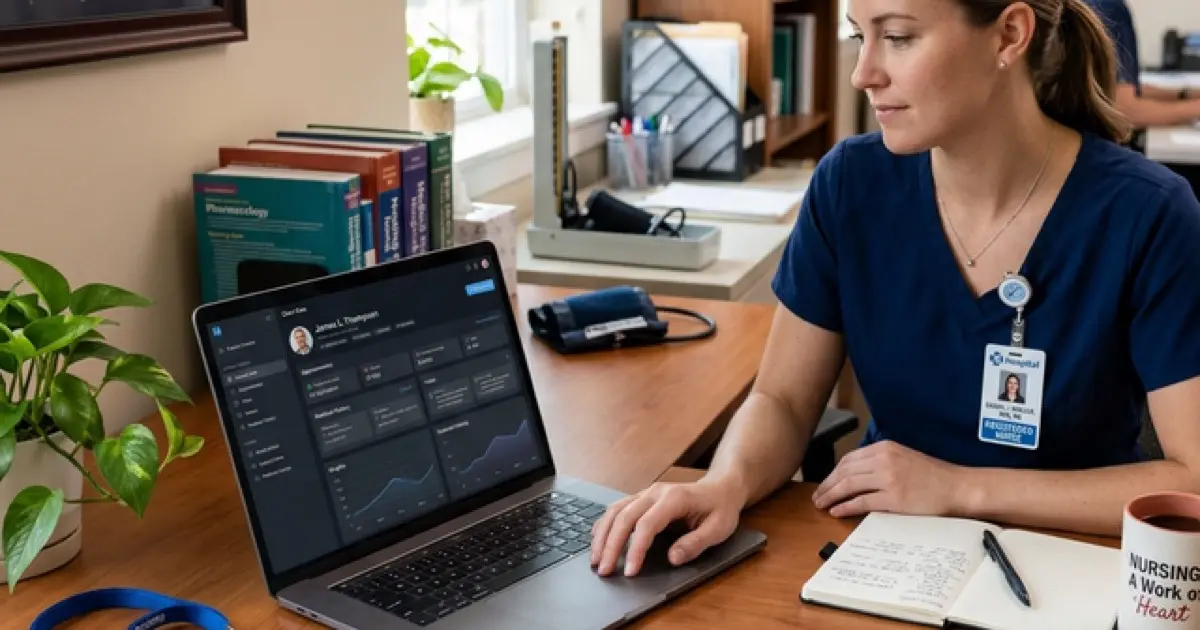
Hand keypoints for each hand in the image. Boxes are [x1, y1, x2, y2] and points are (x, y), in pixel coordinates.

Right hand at [590, 478, 742, 576]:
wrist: (720, 488)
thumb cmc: (720, 509)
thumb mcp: (718, 529)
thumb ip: (696, 543)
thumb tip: (672, 558)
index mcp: (674, 499)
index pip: (647, 525)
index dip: (636, 549)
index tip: (630, 571)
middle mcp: (655, 493)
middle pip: (624, 517)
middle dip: (611, 545)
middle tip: (604, 571)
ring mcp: (646, 493)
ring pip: (615, 511)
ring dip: (603, 536)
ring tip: (596, 560)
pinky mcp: (641, 498)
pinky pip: (617, 508)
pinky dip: (604, 524)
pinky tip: (597, 539)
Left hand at [811, 440, 967, 517]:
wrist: (957, 487)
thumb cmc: (932, 476)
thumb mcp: (903, 458)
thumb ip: (880, 462)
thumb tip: (854, 475)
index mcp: (884, 448)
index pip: (849, 460)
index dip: (833, 473)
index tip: (825, 484)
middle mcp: (884, 459)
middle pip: (844, 472)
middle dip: (827, 486)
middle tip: (817, 497)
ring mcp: (888, 478)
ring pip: (849, 486)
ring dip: (831, 496)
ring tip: (822, 505)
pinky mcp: (894, 497)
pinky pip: (862, 502)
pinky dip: (846, 507)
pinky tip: (837, 511)